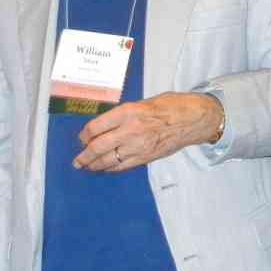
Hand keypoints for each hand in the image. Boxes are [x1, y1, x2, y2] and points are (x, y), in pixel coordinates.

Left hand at [74, 91, 224, 171]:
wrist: (193, 119)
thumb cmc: (171, 106)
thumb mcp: (143, 103)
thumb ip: (124, 114)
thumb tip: (106, 125)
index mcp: (128, 112)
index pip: (96, 126)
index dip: (84, 135)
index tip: (81, 138)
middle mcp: (130, 130)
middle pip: (98, 147)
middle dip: (84, 156)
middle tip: (77, 160)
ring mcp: (138, 146)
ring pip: (109, 160)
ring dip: (95, 165)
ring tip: (87, 166)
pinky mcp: (146, 157)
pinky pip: (123, 166)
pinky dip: (111, 168)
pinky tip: (106, 168)